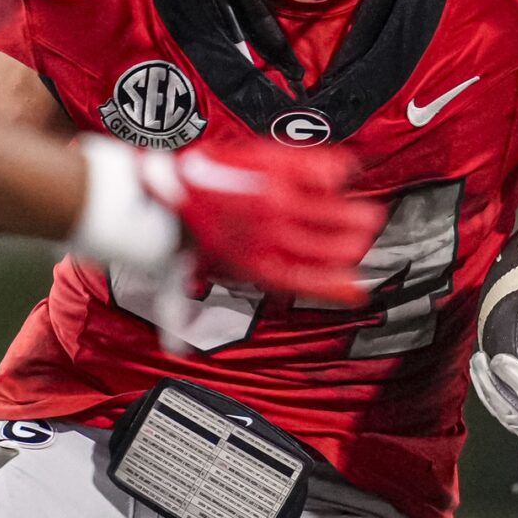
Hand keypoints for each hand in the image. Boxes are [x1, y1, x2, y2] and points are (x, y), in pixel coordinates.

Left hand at [75, 135, 383, 305]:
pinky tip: (345, 167)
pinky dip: (325, 166)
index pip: (300, 279)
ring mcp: (266, 200)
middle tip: (368, 242)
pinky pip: (302, 166)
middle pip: (316, 245)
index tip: (357, 289)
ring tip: (370, 216)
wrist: (147, 198)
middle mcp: (264, 234)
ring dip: (345, 214)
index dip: (331, 286)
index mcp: (248, 262)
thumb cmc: (161, 236)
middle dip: (345, 245)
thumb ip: (179, 311)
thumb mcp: (172, 277)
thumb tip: (173, 351)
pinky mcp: (261, 167)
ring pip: (318, 210)